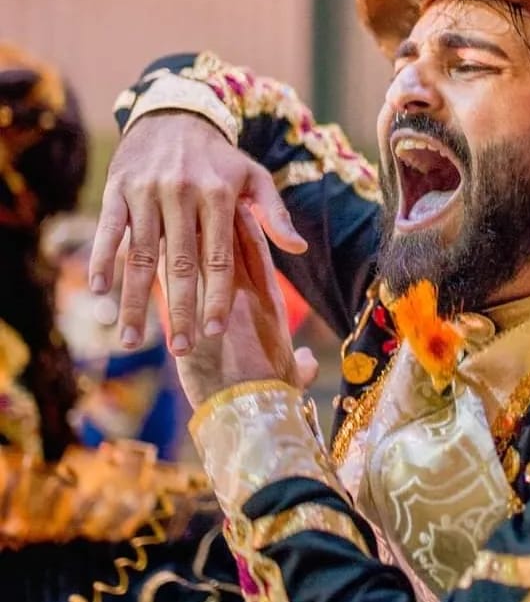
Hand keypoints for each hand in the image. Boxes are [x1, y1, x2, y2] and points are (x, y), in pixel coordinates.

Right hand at [89, 112, 307, 355]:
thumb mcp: (256, 177)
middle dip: (179, 311)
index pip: (219, 259)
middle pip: (180, 265)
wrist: (176, 114)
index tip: (214, 332)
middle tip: (180, 351)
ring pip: (140, 254)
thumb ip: (275, 214)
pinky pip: (108, 229)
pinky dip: (102, 258)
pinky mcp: (117, 188)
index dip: (216, 297)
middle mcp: (182, 195)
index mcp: (219, 197)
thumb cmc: (221, 158)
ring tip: (128, 339)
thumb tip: (299, 249)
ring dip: (134, 299)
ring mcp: (146, 192)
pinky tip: (98, 291)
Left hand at [168, 205, 301, 407]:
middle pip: (230, 242)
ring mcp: (217, 299)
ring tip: (177, 202)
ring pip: (201, 251)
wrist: (250, 412)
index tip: (241, 207)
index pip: (259, 255)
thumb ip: (300, 366)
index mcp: (272, 304)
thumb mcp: (291, 382)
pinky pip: (174, 272)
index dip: (249, 228)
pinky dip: (163, 252)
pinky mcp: (189, 308)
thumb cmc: (273, 398)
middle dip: (218, 213)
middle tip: (207, 189)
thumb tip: (306, 360)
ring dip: (188, 225)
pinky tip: (150, 237)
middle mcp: (247, 293)